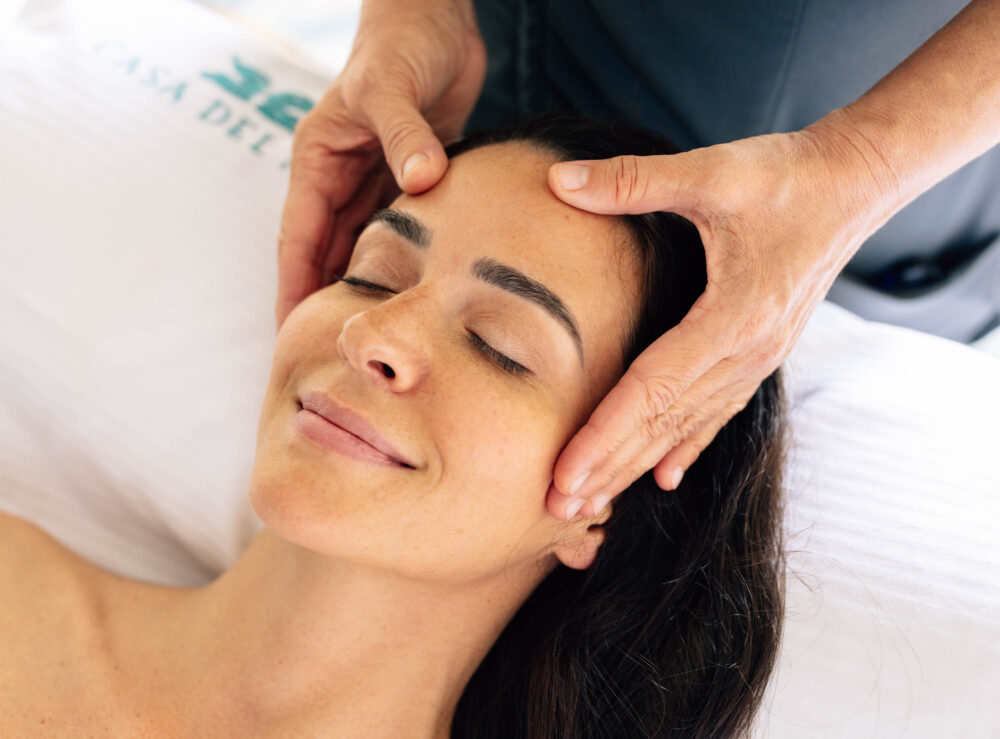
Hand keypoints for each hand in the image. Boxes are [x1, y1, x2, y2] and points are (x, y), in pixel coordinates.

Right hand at [275, 0, 485, 329]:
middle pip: (327, 255)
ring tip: (371, 344)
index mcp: (319, 161)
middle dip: (326, 304)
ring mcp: (375, 182)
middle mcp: (341, 178)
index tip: (292, 339)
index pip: (298, 240)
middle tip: (331, 358)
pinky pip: (402, 233)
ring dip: (366, 291)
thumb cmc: (402, 43)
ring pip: (365, 250)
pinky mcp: (411, 181)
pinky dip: (406, 265)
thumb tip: (420, 183)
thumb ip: (406, 135)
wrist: (437, 18)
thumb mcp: (393, 86)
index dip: (294, 291)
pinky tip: (415, 300)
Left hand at [545, 111, 899, 518]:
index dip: (604, 435)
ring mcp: (757, 360)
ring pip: (686, 428)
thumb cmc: (786, 175)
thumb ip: (633, 180)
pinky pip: (715, 413)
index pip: (654, 391)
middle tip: (557, 509)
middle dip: (609, 469)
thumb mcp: (712, 170)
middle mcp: (747, 354)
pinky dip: (684, 447)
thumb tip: (559, 179)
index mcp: (733, 319)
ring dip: (636, 468)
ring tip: (591, 504)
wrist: (854, 184)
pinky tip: (663, 477)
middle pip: (665, 425)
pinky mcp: (759, 354)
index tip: (563, 474)